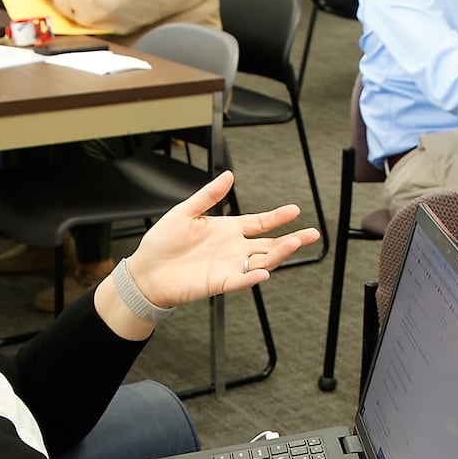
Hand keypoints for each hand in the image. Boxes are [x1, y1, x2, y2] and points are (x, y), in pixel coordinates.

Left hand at [125, 171, 317, 309]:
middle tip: (312, 234)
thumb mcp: (185, 212)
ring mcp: (228, 267)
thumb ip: (208, 196)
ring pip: (261, 261)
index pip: (259, 223)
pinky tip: (263, 271)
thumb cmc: (162, 242)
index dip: (277, 217)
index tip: (295, 210)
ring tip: (293, 244)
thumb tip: (228, 175)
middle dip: (291, 239)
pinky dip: (251, 278)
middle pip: (268, 244)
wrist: (146, 270)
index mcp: (227, 230)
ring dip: (278, 254)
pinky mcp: (218, 283)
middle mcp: (232, 249)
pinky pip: (240, 281)